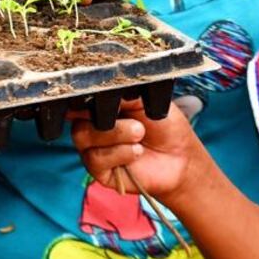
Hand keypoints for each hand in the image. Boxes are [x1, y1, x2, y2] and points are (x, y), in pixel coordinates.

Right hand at [71, 100, 202, 204]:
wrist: (181, 156)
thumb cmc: (165, 126)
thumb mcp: (145, 99)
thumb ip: (121, 92)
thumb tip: (101, 86)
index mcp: (101, 108)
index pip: (77, 102)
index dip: (80, 100)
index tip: (94, 99)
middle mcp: (93, 127)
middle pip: (77, 120)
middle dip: (106, 119)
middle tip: (137, 124)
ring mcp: (94, 149)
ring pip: (84, 137)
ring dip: (116, 135)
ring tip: (140, 135)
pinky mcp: (100, 171)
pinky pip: (95, 159)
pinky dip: (118, 153)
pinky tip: (136, 152)